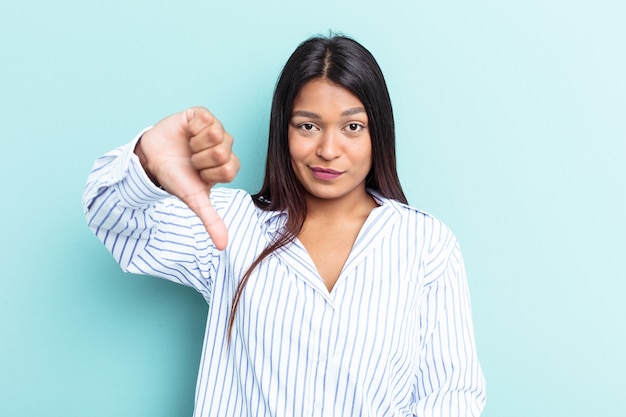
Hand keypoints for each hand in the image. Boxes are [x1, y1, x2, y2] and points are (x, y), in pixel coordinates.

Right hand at [135, 107, 239, 249]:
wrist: (150, 160)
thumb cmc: (175, 178)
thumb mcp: (194, 200)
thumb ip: (211, 221)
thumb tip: (223, 246)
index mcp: (227, 166)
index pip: (230, 169)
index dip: (209, 174)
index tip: (199, 174)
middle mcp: (224, 147)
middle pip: (223, 152)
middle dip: (201, 160)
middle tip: (191, 161)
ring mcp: (214, 129)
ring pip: (216, 135)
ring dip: (195, 145)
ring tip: (188, 147)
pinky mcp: (201, 115)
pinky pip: (206, 119)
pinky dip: (191, 128)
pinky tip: (186, 133)